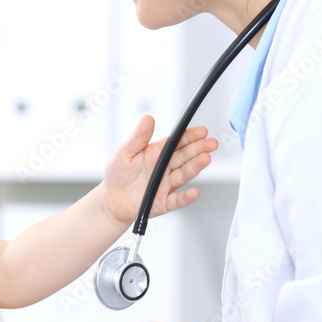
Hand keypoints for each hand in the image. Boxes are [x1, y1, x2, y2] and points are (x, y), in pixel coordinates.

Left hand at [102, 116, 217, 224]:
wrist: (110, 200)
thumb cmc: (117, 174)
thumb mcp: (124, 152)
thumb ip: (137, 137)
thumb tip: (147, 118)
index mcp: (157, 153)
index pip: (177, 142)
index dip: (190, 136)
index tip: (202, 131)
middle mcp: (165, 168)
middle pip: (185, 157)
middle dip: (199, 149)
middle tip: (211, 143)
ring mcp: (166, 185)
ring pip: (183, 175)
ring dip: (195, 167)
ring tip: (205, 159)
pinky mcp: (163, 202)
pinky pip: (176, 200)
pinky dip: (185, 197)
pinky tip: (194, 192)